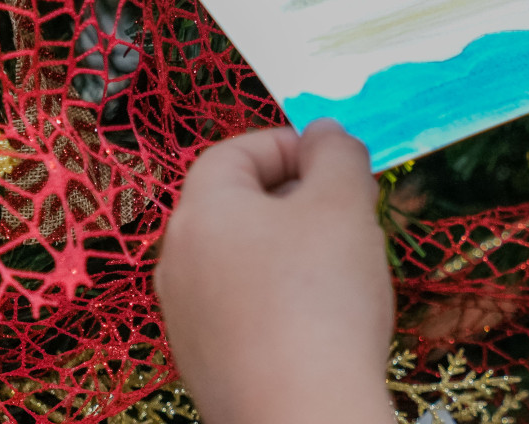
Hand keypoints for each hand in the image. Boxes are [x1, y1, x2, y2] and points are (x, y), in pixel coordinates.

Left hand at [156, 121, 394, 423]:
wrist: (303, 416)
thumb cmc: (321, 299)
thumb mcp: (344, 203)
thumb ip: (336, 153)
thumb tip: (325, 134)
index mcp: (201, 213)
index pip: (233, 151)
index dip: (288, 143)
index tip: (336, 160)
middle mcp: (178, 262)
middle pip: (236, 205)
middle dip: (296, 197)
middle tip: (350, 210)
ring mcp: (186, 318)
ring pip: (241, 258)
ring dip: (290, 248)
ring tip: (342, 266)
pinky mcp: (205, 362)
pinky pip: (241, 307)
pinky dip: (279, 297)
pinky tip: (321, 318)